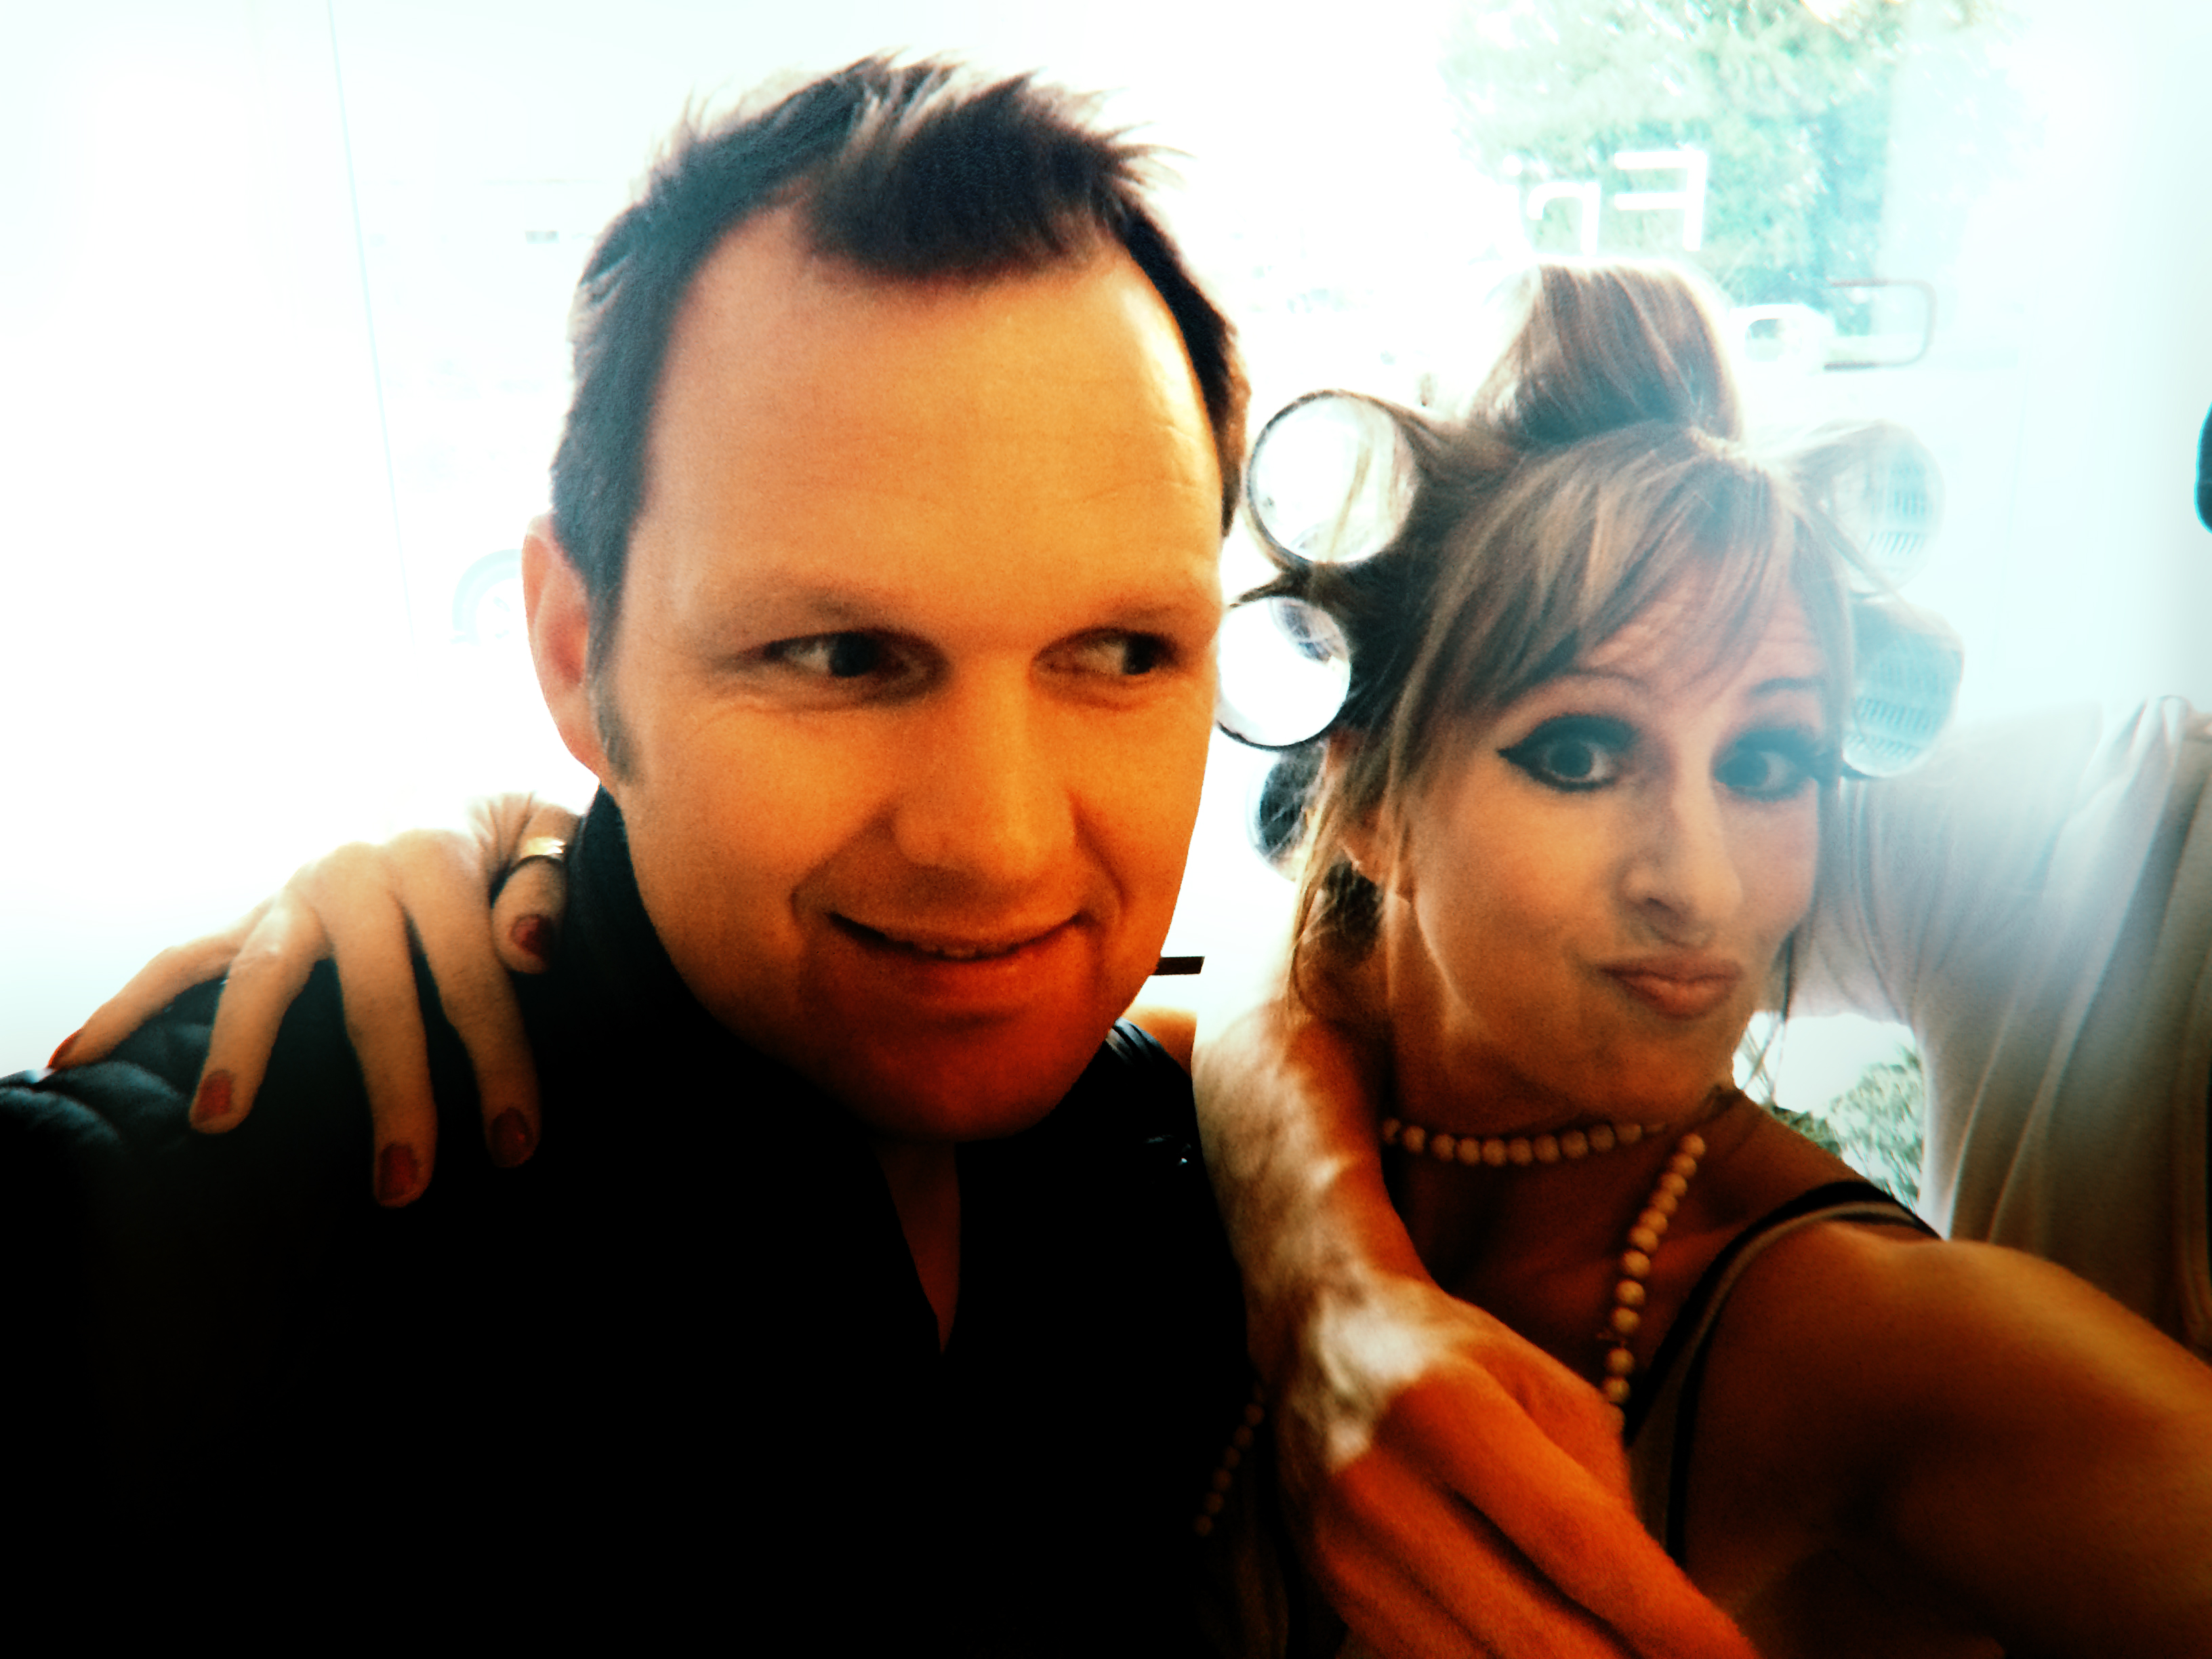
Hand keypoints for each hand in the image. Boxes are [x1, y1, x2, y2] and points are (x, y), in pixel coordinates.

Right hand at [52, 794, 580, 1204]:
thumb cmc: (514, 825)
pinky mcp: (259, 914)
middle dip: (392, 1094)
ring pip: (260, 977)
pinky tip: (76, 1060)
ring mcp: (294, 894)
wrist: (448, 778)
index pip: (474, 976)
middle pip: (372, 996)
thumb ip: (549, 883)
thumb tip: (525, 950)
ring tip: (219, 1123)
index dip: (499, 1062)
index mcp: (436, 851)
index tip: (516, 1144)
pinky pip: (185, 961)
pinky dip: (128, 1005)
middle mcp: (354, 870)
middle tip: (403, 1185)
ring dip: (239, 1051)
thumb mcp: (554, 827)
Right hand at [1194, 1001, 1750, 1658]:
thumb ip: (1608, 1504)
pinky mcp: (1335, 1596)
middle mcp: (1380, 1488)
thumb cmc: (1461, 1358)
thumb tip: (1668, 1629)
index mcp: (1444, 1409)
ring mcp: (1347, 1553)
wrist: (1321, 1341)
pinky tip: (1559, 1649)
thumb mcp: (1552, 1391)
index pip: (1581, 1547)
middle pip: (1540, 1637)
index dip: (1671, 1622)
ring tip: (1636, 1657)